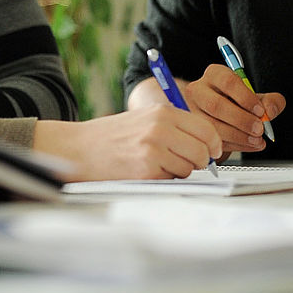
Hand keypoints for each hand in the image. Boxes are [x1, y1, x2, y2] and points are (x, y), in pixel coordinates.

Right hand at [31, 107, 221, 180]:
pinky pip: (172, 179)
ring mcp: (154, 149)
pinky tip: (146, 171)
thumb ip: (173, 127)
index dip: (212, 144)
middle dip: (199, 161)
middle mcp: (161, 128)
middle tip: (186, 163)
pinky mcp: (147, 170)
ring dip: (180, 171)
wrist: (79, 148)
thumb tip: (206, 143)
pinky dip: (164, 179)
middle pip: (202, 151)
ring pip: (190, 168)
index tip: (211, 152)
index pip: (206, 129)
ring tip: (157, 165)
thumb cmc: (111, 136)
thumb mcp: (144, 119)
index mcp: (162, 112)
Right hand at [182, 64, 285, 152]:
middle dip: (241, 120)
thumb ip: (270, 101)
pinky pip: (211, 140)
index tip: (261, 111)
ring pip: (211, 125)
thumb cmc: (236, 102)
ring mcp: (192, 111)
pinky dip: (233, 146)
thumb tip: (270, 110)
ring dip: (238, 136)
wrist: (217, 113)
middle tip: (259, 129)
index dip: (246, 98)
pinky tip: (247, 145)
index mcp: (215, 75)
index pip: (227, 81)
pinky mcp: (194, 131)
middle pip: (216, 105)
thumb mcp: (256, 97)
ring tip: (256, 140)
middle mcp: (198, 90)